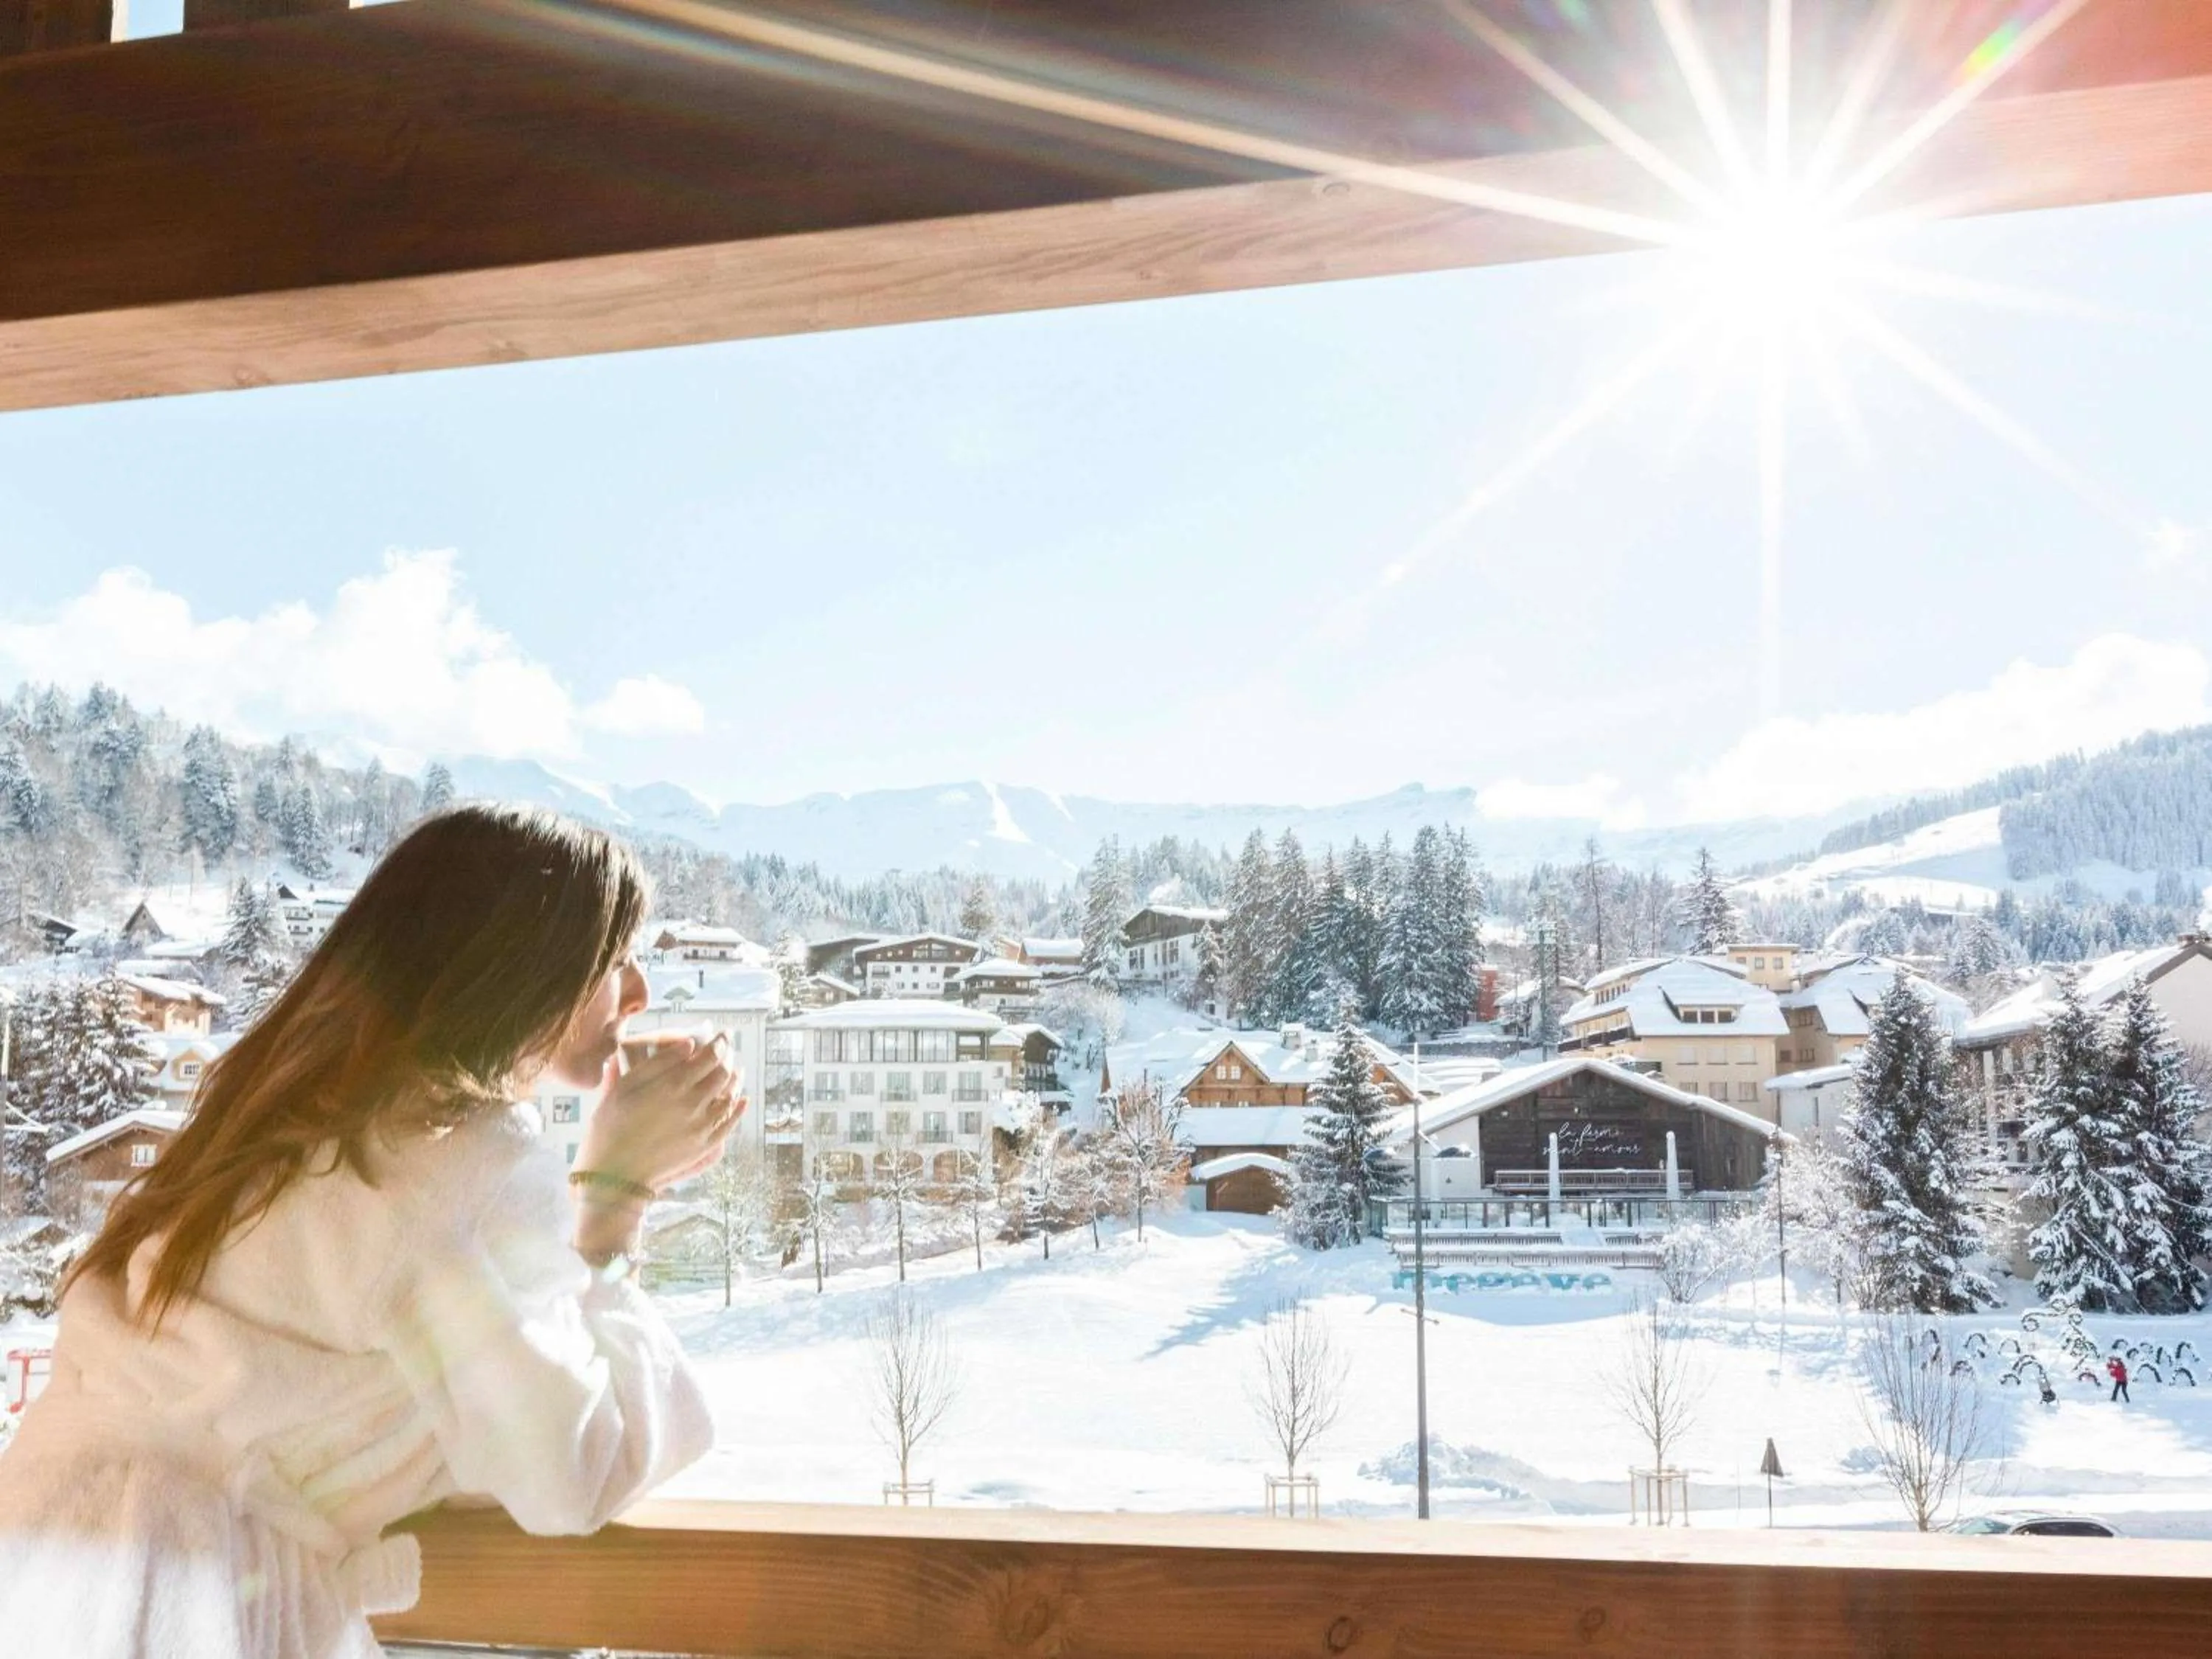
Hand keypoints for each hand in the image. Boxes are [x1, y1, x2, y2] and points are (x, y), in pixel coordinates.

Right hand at [574, 1034, 744, 1194]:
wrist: (614, 1176)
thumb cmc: (610, 1128)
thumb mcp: (623, 1089)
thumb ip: (657, 1064)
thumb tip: (687, 1043)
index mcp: (672, 1085)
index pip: (709, 1056)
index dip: (719, 1042)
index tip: (722, 1034)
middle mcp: (693, 1104)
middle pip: (722, 1073)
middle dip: (728, 1058)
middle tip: (728, 1049)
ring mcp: (701, 1127)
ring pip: (729, 1096)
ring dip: (735, 1080)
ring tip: (736, 1069)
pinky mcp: (704, 1146)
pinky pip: (729, 1123)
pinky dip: (737, 1108)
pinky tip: (741, 1100)